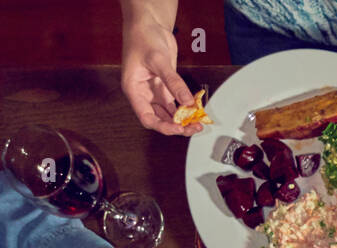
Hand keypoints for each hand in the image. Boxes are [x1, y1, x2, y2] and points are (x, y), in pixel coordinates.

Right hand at [120, 13, 202, 135]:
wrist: (148, 24)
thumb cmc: (143, 37)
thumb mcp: (159, 60)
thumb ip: (173, 82)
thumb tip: (187, 101)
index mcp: (134, 89)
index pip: (147, 117)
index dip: (162, 126)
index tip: (178, 128)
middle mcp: (143, 93)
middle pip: (159, 119)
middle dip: (176, 126)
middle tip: (193, 128)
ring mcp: (155, 91)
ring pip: (169, 113)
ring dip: (182, 120)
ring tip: (197, 123)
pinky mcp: (165, 87)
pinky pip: (176, 103)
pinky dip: (185, 108)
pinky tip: (196, 111)